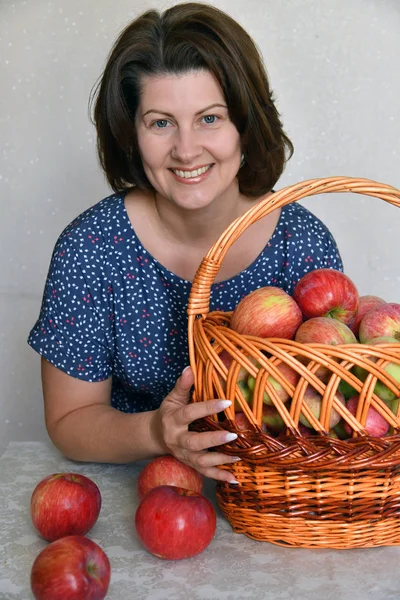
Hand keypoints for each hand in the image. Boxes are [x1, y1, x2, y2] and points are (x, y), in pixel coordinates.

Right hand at [154, 367, 239, 483]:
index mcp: (173, 420)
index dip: (207, 407)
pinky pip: (205, 473)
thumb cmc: (168, 413)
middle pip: (194, 442)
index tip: (227, 402)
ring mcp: (183, 455)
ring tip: (239, 455)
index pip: (190, 413)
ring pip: (200, 461)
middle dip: (213, 440)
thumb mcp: (173, 398)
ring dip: (220, 460)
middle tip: (233, 435)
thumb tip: (190, 367)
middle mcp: (177, 440)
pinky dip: (220, 477)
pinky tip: (235, 479)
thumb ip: (183, 385)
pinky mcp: (189, 464)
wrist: (155, 436)